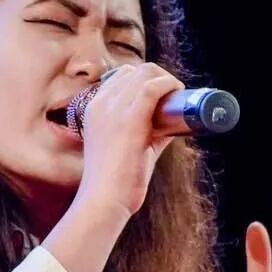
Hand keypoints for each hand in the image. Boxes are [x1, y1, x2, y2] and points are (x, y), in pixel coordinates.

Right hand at [77, 62, 183, 217]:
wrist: (103, 201)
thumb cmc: (114, 182)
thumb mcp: (125, 148)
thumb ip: (146, 132)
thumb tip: (173, 123)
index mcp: (94, 109)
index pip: (122, 76)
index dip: (146, 79)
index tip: (161, 96)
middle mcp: (101, 104)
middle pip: (136, 70)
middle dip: (160, 77)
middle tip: (174, 97)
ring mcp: (113, 110)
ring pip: (146, 73)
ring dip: (167, 80)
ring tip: (178, 96)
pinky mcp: (129, 121)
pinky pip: (152, 88)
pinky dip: (169, 85)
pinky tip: (178, 93)